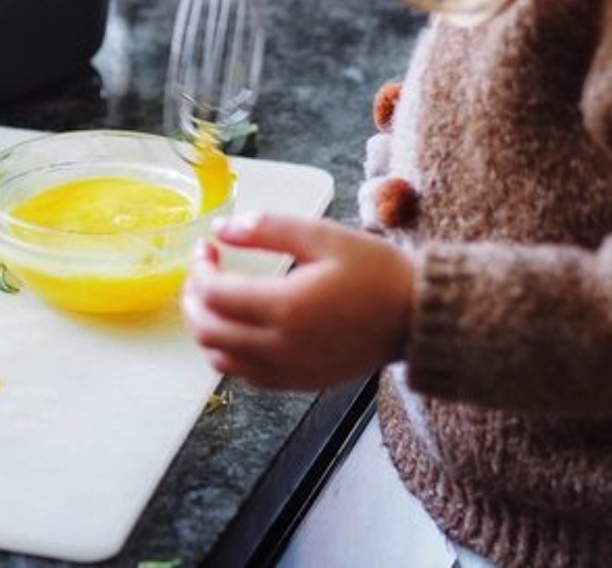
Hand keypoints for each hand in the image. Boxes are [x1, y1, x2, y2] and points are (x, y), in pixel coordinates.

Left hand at [182, 212, 413, 389]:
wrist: (419, 317)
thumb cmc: (376, 272)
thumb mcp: (323, 236)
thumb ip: (267, 229)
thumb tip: (220, 229)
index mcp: (286, 307)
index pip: (214, 294)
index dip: (200, 267)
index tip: (206, 247)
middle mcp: (282, 346)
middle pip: (207, 330)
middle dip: (192, 298)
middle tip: (201, 272)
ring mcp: (289, 370)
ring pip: (219, 358)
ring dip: (204, 327)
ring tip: (211, 298)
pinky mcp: (299, 382)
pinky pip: (245, 375)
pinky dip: (227, 351)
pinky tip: (236, 326)